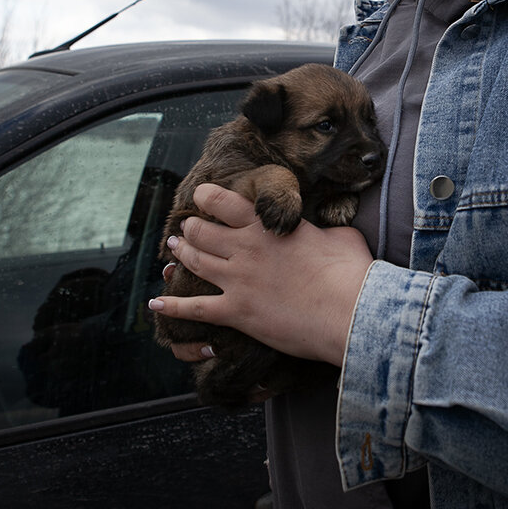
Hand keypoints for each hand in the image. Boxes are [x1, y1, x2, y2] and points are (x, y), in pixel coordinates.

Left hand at [149, 183, 373, 365]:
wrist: (350, 311)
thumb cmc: (351, 272)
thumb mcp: (340, 236)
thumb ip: (325, 229)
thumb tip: (329, 230)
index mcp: (267, 226)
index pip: (223, 202)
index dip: (206, 197)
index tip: (201, 197)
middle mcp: (246, 247)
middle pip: (201, 231)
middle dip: (191, 228)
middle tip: (188, 229)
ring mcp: (238, 279)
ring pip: (194, 262)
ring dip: (181, 254)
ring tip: (174, 251)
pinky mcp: (237, 311)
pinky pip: (195, 308)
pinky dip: (173, 305)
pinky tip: (156, 302)